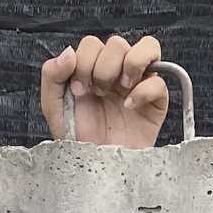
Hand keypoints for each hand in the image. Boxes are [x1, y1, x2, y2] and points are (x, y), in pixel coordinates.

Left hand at [40, 34, 168, 147]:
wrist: (97, 169)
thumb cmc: (77, 140)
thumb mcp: (53, 106)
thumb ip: (52, 75)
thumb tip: (68, 52)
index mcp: (92, 70)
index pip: (93, 43)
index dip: (84, 61)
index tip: (79, 90)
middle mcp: (116, 73)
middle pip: (117, 43)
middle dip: (103, 66)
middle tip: (98, 92)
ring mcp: (139, 85)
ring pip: (147, 47)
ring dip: (129, 63)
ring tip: (120, 88)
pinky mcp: (157, 102)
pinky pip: (160, 82)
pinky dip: (144, 90)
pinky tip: (130, 106)